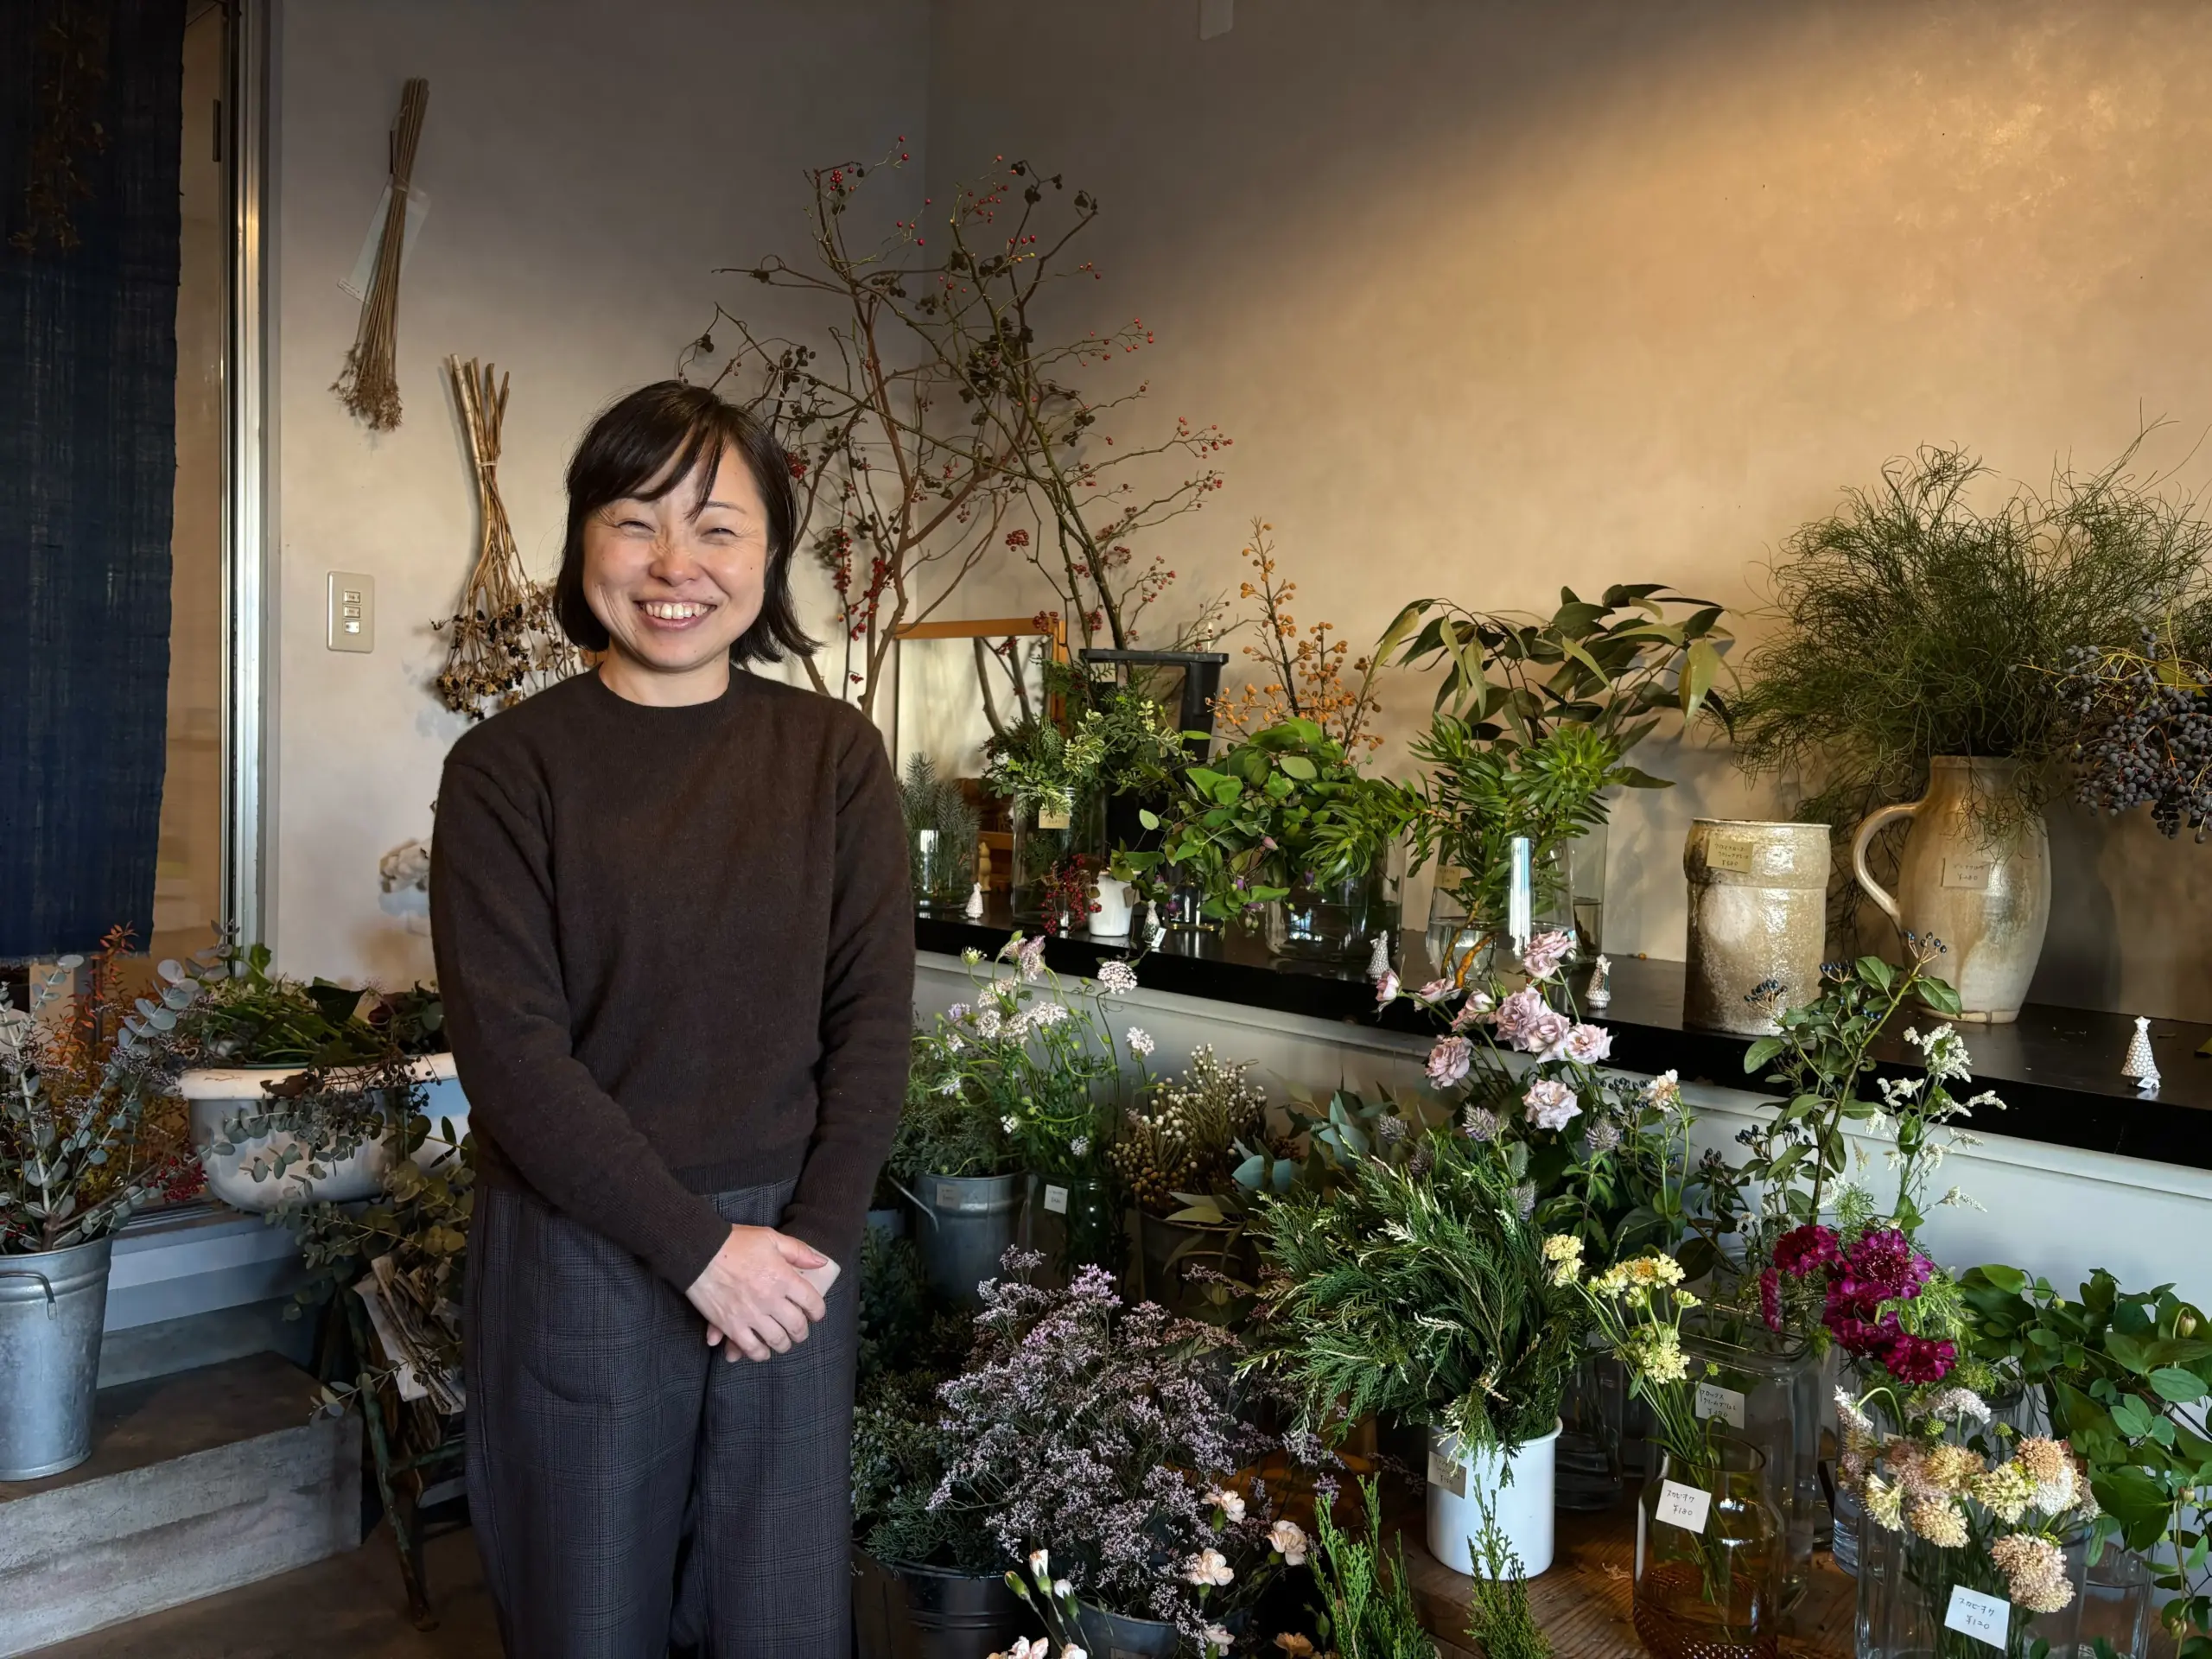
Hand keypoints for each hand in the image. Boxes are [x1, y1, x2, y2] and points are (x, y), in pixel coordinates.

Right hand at [684, 1226, 829, 1361]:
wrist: (698, 1252)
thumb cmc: (735, 1242)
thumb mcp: (770, 1238)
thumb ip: (798, 1251)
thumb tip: (820, 1263)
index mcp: (783, 1277)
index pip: (812, 1302)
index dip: (817, 1311)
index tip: (815, 1314)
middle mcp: (770, 1299)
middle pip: (796, 1326)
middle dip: (802, 1332)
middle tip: (799, 1331)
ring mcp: (751, 1315)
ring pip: (777, 1341)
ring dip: (783, 1344)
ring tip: (782, 1342)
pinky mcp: (731, 1326)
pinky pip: (751, 1348)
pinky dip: (759, 1353)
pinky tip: (762, 1351)